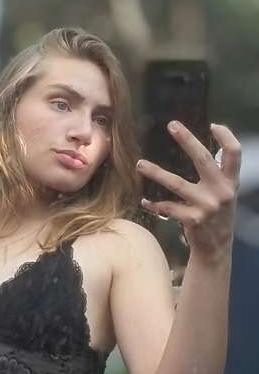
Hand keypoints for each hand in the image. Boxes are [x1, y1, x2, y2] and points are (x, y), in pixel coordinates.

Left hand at [136, 122, 241, 261]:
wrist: (216, 248)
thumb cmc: (218, 215)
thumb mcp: (226, 194)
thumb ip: (220, 175)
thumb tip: (207, 148)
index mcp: (231, 182)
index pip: (234, 153)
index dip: (226, 136)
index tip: (213, 125)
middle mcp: (221, 192)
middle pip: (203, 159)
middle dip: (187, 140)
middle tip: (172, 125)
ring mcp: (206, 206)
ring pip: (176, 183)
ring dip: (156, 172)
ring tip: (139, 164)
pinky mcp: (192, 219)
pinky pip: (168, 207)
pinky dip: (154, 205)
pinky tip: (145, 202)